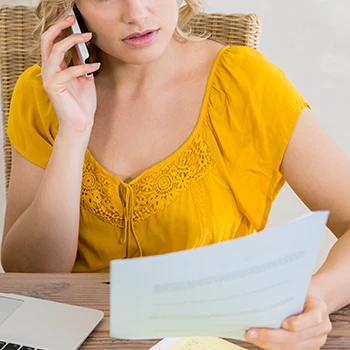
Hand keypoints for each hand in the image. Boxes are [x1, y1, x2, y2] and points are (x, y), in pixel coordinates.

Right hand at [41, 14, 100, 133]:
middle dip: (60, 27)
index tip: (73, 20)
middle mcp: (48, 70)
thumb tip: (82, 48)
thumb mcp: (84, 78)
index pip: (51, 42)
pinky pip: (69, 70)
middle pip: (47, 41)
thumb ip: (79, 63)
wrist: (81, 123)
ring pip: (55, 51)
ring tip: (88, 37)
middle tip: (73, 19)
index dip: (60, 29)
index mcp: (54, 68)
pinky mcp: (54, 87)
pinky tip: (95, 66)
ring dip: (72, 41)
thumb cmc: (82, 103)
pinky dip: (83, 66)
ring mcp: (49, 78)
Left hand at [244, 293, 331, 348]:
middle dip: (271, 336)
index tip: (283, 323)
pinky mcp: (308, 348)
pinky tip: (259, 340)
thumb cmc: (301, 292)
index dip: (298, 323)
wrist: (314, 300)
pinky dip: (272, 346)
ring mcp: (316, 340)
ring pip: (292, 348)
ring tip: (251, 337)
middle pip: (297, 337)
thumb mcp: (297, 287)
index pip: (313, 319)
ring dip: (268, 343)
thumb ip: (286, 293)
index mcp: (319, 308)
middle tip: (251, 332)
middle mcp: (321, 328)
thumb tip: (259, 295)